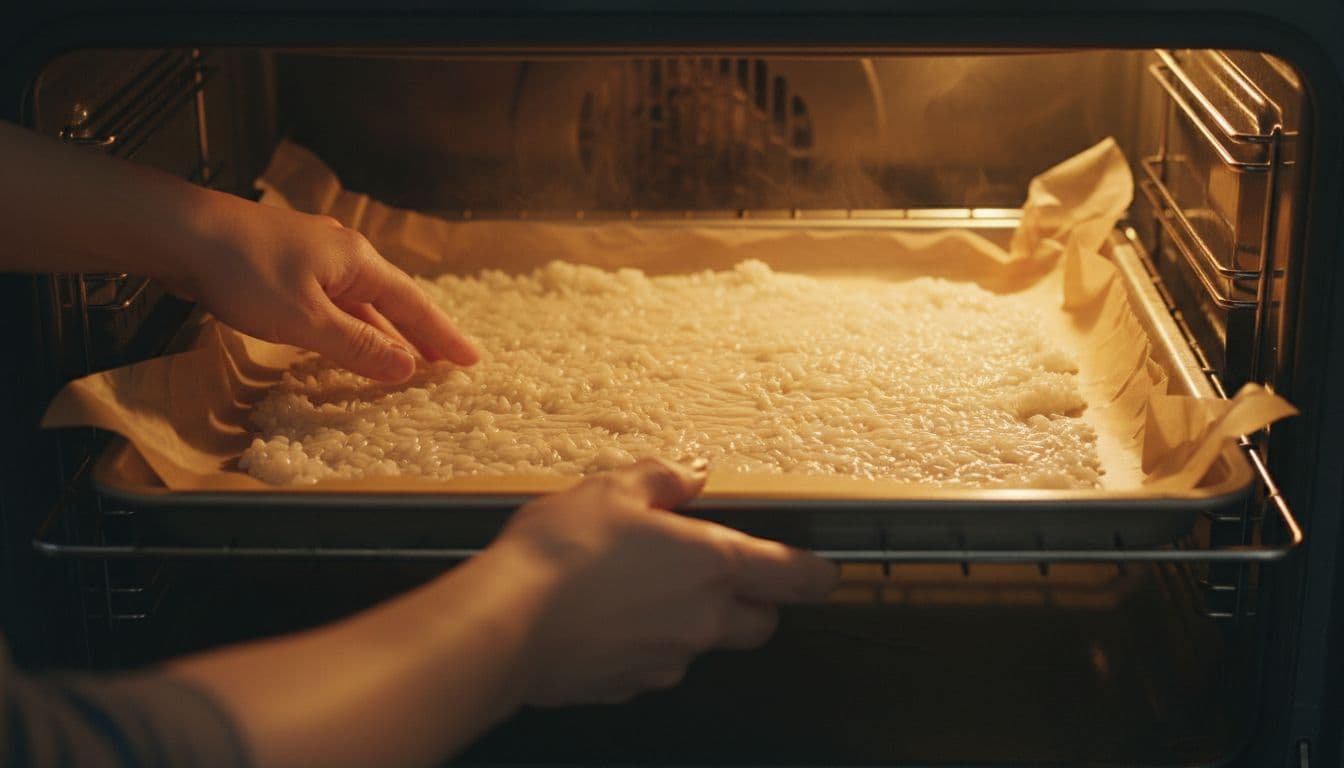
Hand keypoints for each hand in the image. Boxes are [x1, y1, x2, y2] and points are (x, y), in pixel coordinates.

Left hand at [171, 196, 478, 380]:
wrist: (179, 232)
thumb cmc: (241, 270)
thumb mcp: (305, 319)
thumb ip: (357, 345)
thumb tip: (406, 367)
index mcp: (357, 263)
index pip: (414, 305)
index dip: (443, 337)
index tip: (471, 360)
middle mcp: (343, 255)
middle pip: (393, 301)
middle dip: (420, 334)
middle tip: (447, 362)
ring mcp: (313, 258)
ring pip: (361, 302)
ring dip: (384, 331)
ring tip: (403, 358)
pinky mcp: (285, 266)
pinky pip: (333, 301)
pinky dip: (351, 324)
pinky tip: (346, 338)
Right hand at [488, 459, 839, 705]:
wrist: (505, 624)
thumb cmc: (561, 553)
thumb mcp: (614, 488)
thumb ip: (664, 478)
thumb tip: (693, 473)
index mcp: (711, 564)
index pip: (794, 577)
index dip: (816, 574)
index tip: (823, 571)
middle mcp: (702, 619)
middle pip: (760, 624)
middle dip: (753, 604)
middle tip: (718, 576)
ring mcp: (668, 660)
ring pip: (704, 645)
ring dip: (690, 622)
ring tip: (638, 589)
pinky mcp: (631, 686)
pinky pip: (656, 665)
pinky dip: (645, 644)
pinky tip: (606, 619)